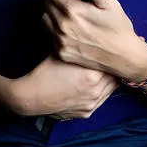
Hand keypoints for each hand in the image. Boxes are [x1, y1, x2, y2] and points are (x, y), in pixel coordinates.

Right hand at [4, 54, 118, 118]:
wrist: (31, 96)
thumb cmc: (46, 71)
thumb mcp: (64, 52)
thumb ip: (80, 45)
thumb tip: (93, 34)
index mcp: (93, 75)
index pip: (113, 63)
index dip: (113, 55)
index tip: (114, 48)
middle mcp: (96, 91)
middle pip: (115, 77)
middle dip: (113, 68)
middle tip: (112, 59)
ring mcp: (92, 104)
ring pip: (111, 89)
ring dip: (109, 80)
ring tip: (106, 70)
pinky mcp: (86, 113)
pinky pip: (101, 100)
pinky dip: (101, 91)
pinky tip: (95, 83)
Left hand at [42, 0, 146, 80]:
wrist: (123, 57)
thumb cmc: (118, 30)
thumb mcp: (111, 4)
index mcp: (74, 11)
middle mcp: (63, 26)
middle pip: (47, 5)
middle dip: (57, 1)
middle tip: (73, 5)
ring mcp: (61, 41)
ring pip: (46, 20)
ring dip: (54, 15)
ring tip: (70, 18)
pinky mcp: (61, 53)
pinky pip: (51, 36)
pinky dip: (57, 31)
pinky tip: (72, 31)